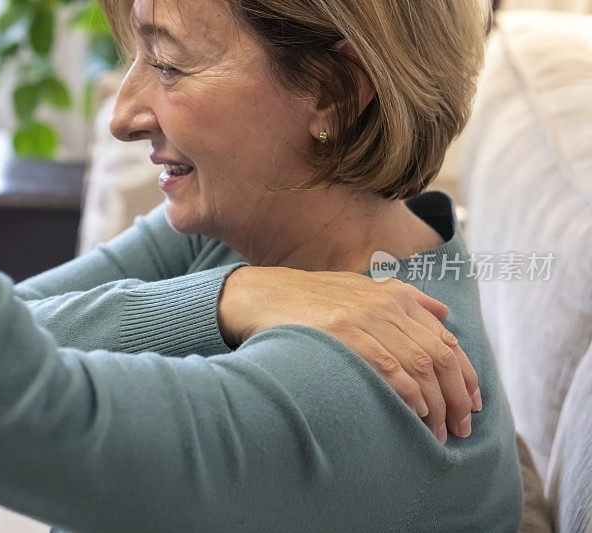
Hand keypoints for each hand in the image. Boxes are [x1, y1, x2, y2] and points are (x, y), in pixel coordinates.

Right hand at [218, 266, 481, 442]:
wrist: (258, 294)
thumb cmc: (308, 300)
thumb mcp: (359, 289)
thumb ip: (404, 299)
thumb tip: (444, 314)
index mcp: (396, 295)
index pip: (446, 340)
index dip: (466, 375)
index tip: (471, 404)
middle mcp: (387, 303)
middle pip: (440, 355)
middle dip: (457, 395)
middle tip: (461, 427)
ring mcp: (365, 317)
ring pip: (420, 364)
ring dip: (437, 403)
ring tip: (439, 432)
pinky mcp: (344, 332)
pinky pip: (390, 367)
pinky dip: (409, 393)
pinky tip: (417, 413)